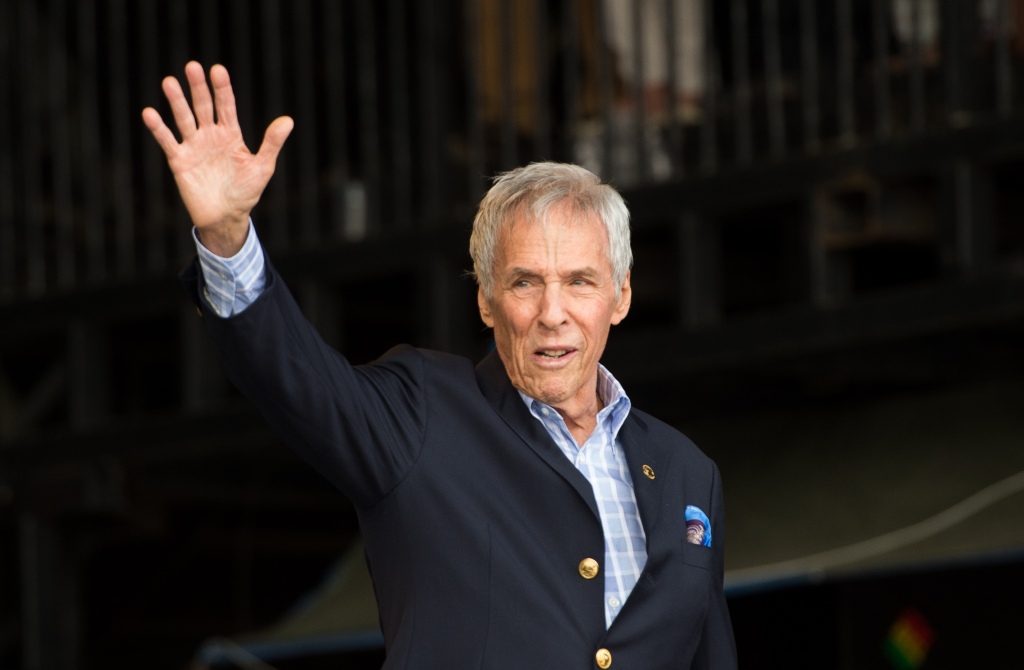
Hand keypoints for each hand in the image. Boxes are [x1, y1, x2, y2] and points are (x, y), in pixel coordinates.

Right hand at [141, 61, 292, 256]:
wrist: (226, 217)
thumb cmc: (246, 192)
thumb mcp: (262, 167)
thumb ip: (272, 143)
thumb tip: (288, 120)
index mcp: (231, 134)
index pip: (226, 105)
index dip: (222, 88)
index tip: (218, 70)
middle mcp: (210, 135)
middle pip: (203, 106)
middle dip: (198, 88)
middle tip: (192, 67)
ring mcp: (194, 146)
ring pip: (184, 118)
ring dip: (176, 101)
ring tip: (169, 82)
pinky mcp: (179, 160)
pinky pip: (168, 141)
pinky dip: (158, 128)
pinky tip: (149, 113)